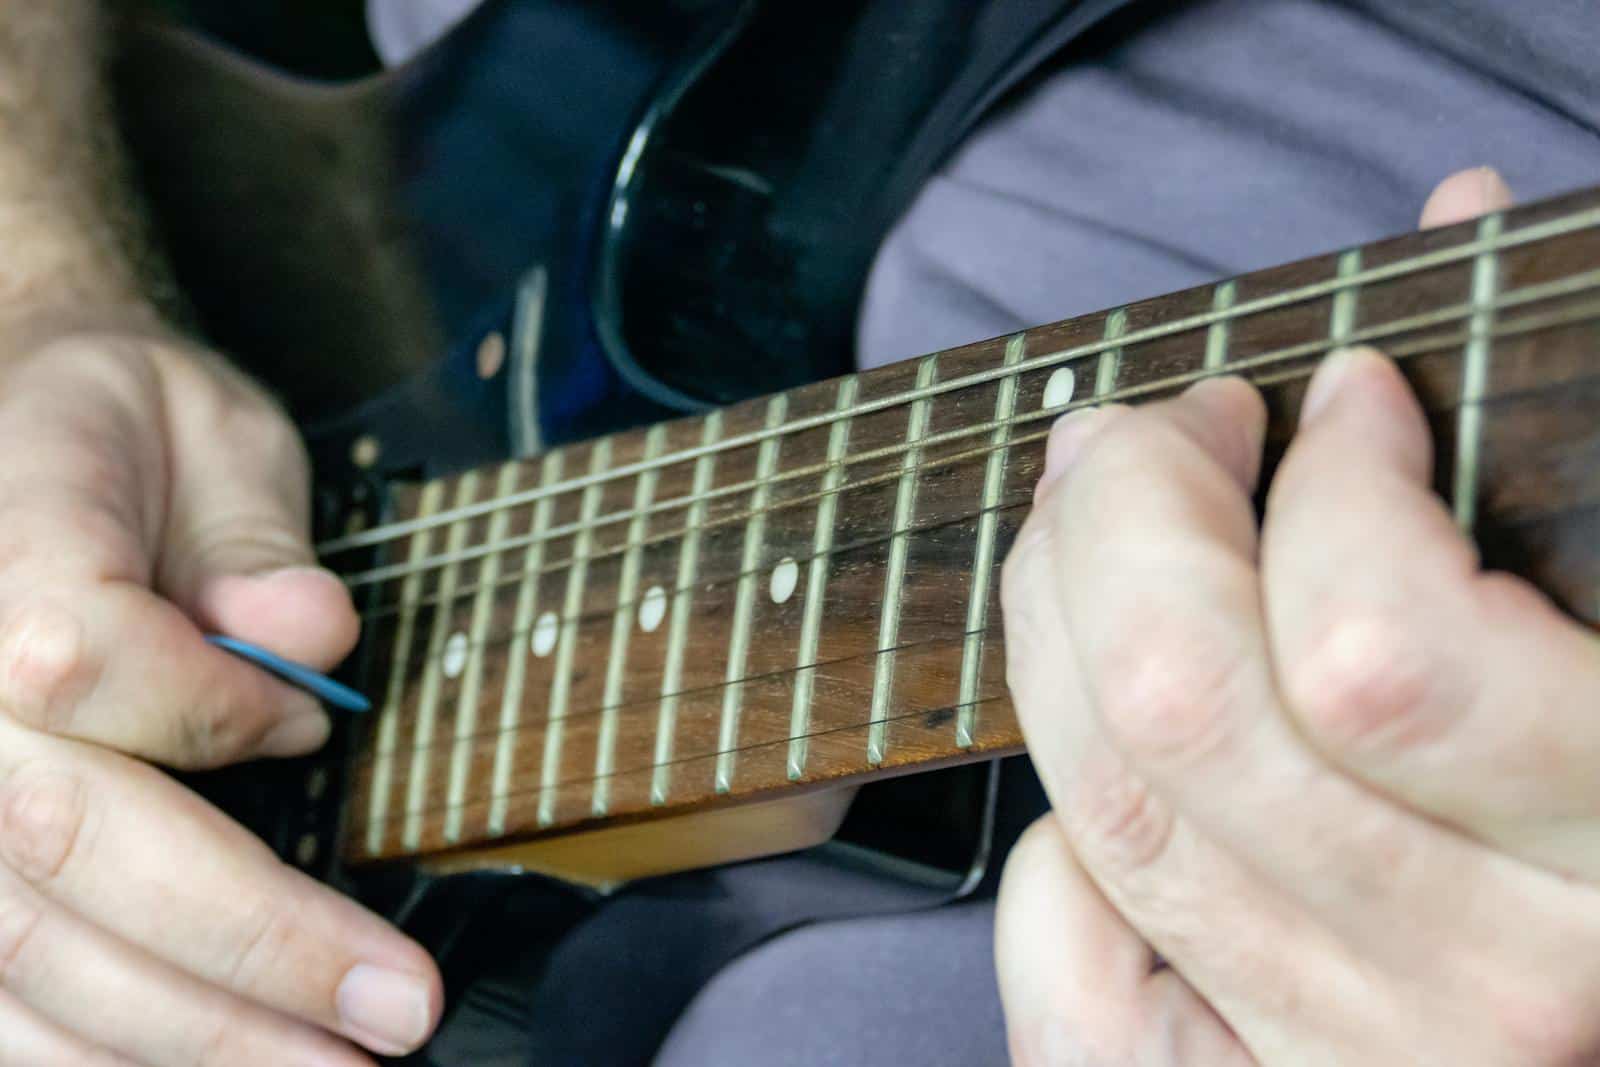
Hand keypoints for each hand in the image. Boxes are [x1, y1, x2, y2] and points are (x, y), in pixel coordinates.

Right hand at [0, 322, 440, 1061]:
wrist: (13, 430)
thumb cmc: (119, 432)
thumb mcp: (208, 427)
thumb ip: (252, 533)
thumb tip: (308, 643)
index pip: (81, 659)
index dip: (211, 709)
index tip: (306, 723)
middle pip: (63, 843)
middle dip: (246, 951)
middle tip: (394, 1021)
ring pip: (17, 948)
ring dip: (178, 1037)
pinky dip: (85, 1050)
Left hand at [995, 170, 1599, 1063]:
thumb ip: (1560, 449)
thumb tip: (1449, 215)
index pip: (1372, 650)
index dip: (1330, 480)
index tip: (1342, 400)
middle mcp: (1480, 993)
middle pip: (1176, 705)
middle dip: (1123, 505)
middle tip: (1151, 429)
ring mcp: (1336, 1065)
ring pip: (1098, 804)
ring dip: (1059, 619)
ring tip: (1103, 536)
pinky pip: (1059, 941)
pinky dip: (1054, 831)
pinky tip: (1123, 768)